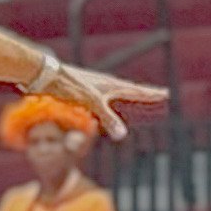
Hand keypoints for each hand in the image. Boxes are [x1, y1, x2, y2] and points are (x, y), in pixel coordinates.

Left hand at [33, 58, 165, 138]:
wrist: (45, 75)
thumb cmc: (68, 85)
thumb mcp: (91, 102)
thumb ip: (107, 117)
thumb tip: (122, 134)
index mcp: (109, 85)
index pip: (135, 90)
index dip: (150, 94)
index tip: (165, 93)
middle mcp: (102, 84)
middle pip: (127, 90)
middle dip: (141, 94)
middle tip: (155, 95)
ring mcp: (92, 87)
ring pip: (113, 94)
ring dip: (125, 96)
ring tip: (134, 97)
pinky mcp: (80, 92)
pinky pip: (100, 100)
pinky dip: (107, 104)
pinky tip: (102, 107)